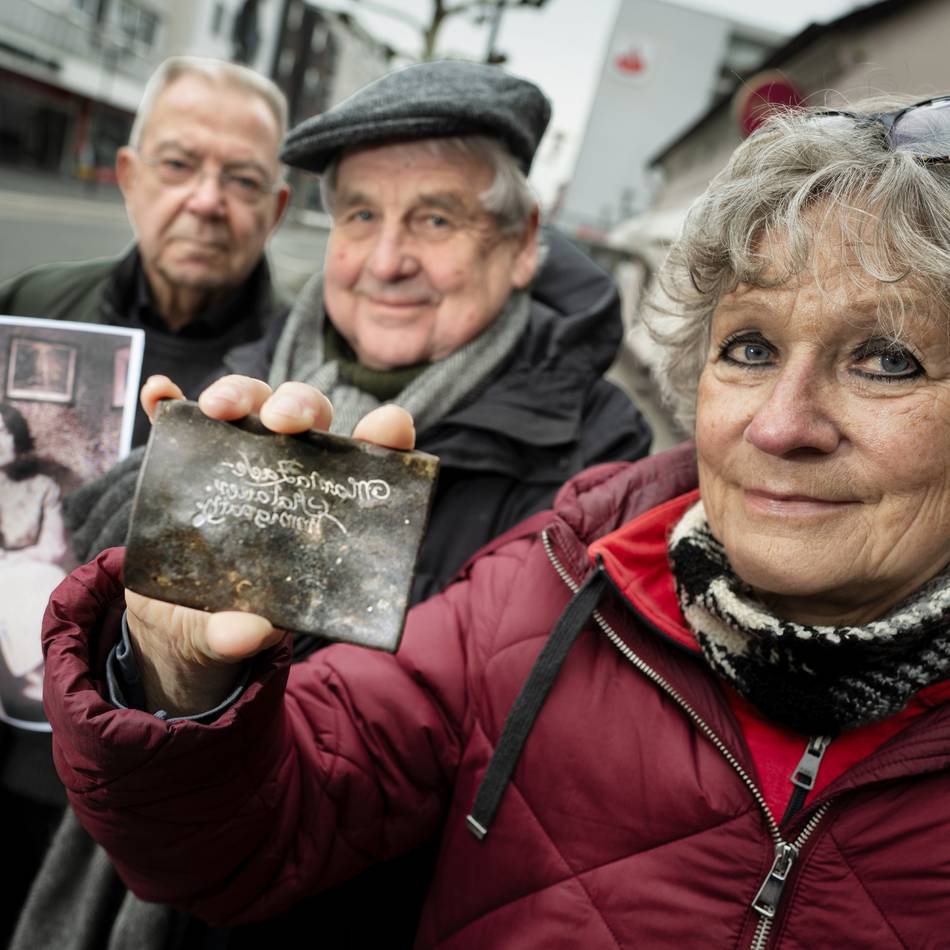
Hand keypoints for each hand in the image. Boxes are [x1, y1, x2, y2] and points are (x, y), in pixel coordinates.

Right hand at [127, 375, 415, 715]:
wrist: (178, 627)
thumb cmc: (235, 620)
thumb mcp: (238, 636)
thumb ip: (243, 635)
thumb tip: (249, 631)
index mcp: (324, 505)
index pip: (367, 458)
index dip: (385, 434)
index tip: (387, 427)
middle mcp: (288, 469)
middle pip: (305, 416)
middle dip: (298, 406)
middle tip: (281, 424)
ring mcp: (235, 459)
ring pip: (250, 404)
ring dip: (237, 394)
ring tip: (216, 409)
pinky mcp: (182, 461)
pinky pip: (176, 421)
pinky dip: (168, 403)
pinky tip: (159, 394)